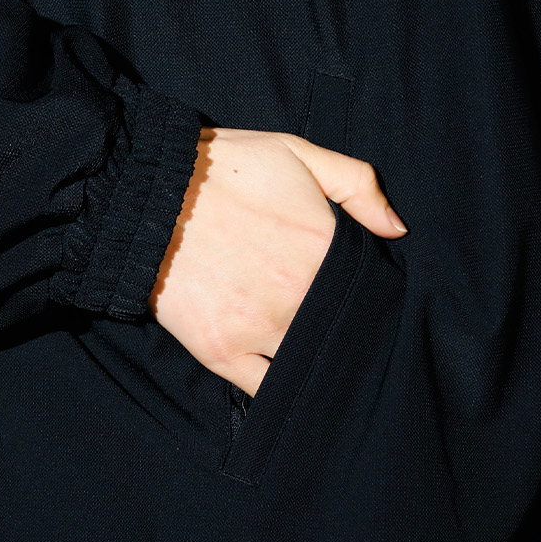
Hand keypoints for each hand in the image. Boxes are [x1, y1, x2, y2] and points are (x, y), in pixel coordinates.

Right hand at [148, 128, 407, 395]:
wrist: (142, 195)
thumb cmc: (221, 168)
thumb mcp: (296, 152)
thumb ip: (357, 184)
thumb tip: (398, 230)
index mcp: (323, 247)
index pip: (371, 289)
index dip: (370, 294)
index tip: (360, 294)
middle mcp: (298, 295)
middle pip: (342, 330)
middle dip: (345, 329)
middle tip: (335, 323)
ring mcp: (259, 328)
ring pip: (308, 362)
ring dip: (316, 360)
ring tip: (313, 352)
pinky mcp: (220, 351)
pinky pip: (265, 389)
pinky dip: (280, 389)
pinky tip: (287, 381)